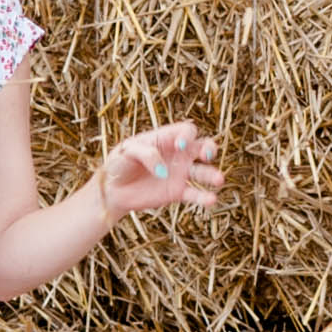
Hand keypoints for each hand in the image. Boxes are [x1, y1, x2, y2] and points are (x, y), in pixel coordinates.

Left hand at [99, 120, 221, 219]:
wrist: (113, 189)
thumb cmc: (119, 163)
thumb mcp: (127, 151)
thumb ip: (147, 155)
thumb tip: (164, 172)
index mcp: (166, 138)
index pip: (187, 131)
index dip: (187, 136)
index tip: (179, 146)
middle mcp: (178, 155)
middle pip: (202, 146)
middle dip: (209, 148)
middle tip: (206, 155)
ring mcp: (179, 174)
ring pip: (203, 171)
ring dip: (212, 175)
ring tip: (218, 180)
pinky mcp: (177, 192)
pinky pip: (195, 194)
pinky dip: (204, 197)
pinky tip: (211, 200)